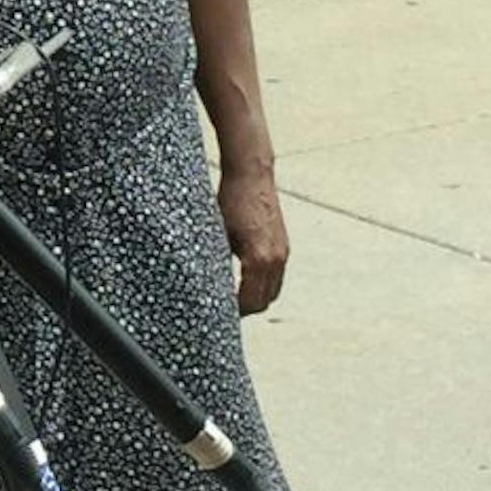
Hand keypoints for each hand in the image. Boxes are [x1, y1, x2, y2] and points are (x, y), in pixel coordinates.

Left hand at [217, 163, 288, 314]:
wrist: (252, 175)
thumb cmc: (230, 201)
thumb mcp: (218, 234)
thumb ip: (217, 263)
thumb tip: (207, 287)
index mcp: (258, 259)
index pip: (250, 302)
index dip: (235, 313)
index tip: (218, 315)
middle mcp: (276, 259)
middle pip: (264, 301)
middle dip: (245, 309)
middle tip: (223, 311)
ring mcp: (283, 253)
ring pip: (273, 290)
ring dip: (256, 297)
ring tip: (233, 299)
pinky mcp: (283, 246)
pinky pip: (276, 276)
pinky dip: (263, 284)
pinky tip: (244, 280)